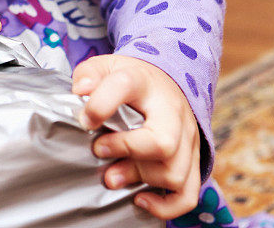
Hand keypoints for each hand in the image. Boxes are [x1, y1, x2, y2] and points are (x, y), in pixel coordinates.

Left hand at [72, 54, 200, 220]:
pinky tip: (139, 199)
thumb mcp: (106, 66)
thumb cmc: (130, 78)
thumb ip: (89, 75)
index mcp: (143, 82)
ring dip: (140, 178)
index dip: (101, 104)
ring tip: (111, 174)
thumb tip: (80, 91)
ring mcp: (187, 136)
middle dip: (127, 151)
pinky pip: (188, 194)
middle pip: (163, 141)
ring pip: (175, 172)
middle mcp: (171, 109)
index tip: (85, 120)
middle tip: (99, 150)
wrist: (166, 82)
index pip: (126, 86)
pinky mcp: (192, 159)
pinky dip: (165, 206)